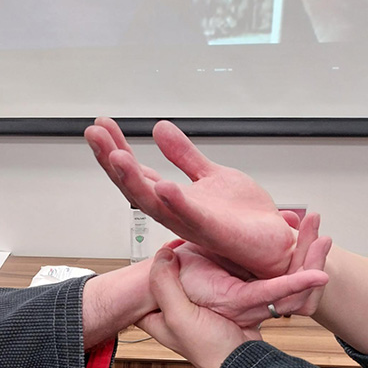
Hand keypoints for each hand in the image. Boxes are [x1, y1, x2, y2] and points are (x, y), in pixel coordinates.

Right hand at [85, 117, 297, 277]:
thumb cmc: (243, 217)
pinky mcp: (214, 231)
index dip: (116, 150)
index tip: (101, 126)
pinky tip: (164, 186)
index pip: (137, 172)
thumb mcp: (211, 175)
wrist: (272, 242)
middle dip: (113, 161)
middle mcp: (176, 212)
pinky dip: (177, 203)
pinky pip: (193, 217)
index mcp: (174, 198)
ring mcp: (192, 223)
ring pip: (155, 203)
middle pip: (135, 186)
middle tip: (95, 134)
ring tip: (117, 156)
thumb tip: (160, 129)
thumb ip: (185, 155)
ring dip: (134, 181)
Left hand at [138, 248, 258, 367]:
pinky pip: (204, 282)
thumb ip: (165, 285)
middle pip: (162, 282)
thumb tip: (162, 255)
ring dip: (187, 266)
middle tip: (172, 248)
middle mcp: (171, 314)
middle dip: (166, 266)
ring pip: (184, 280)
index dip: (140, 276)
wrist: (244, 358)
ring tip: (188, 249)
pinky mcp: (211, 304)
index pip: (137, 293)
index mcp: (154, 320)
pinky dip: (206, 271)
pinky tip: (207, 261)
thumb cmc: (209, 346)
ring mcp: (192, 308)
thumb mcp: (178, 315)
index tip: (150, 258)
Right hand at [173, 217, 329, 327]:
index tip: (320, 275)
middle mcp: (254, 309)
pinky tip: (297, 235)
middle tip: (321, 234)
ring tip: (313, 228)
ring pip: (299, 287)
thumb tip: (166, 256)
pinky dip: (299, 257)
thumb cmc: (180, 318)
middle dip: (313, 262)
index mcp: (234, 307)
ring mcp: (261, 301)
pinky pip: (289, 278)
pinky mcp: (261, 292)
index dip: (296, 286)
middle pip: (298, 294)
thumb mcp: (168, 308)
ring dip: (310, 257)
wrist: (186, 323)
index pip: (272, 299)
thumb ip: (164, 283)